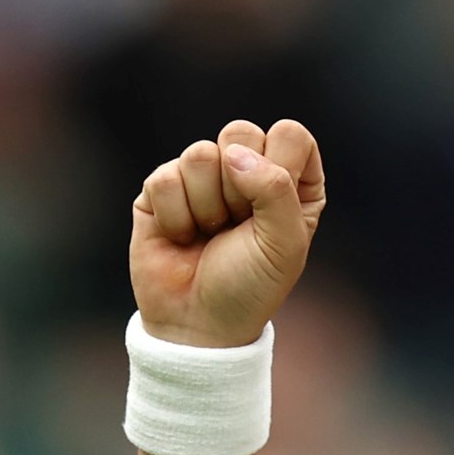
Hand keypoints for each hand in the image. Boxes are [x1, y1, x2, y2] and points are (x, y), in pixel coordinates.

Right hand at [130, 119, 325, 347]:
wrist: (199, 322)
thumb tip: (233, 154)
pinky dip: (176, 216)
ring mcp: (202, 177)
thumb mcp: (285, 243)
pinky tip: (182, 237)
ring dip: (206, 206)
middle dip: (239, 186)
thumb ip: (276, 189)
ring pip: (200, 153)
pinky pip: (165, 177)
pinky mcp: (162, 189)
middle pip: (241, 132)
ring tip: (210, 234)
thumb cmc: (252, 284)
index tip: (272, 210)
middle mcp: (247, 170)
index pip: (290, 134)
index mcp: (291, 180)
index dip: (279, 167)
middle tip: (238, 224)